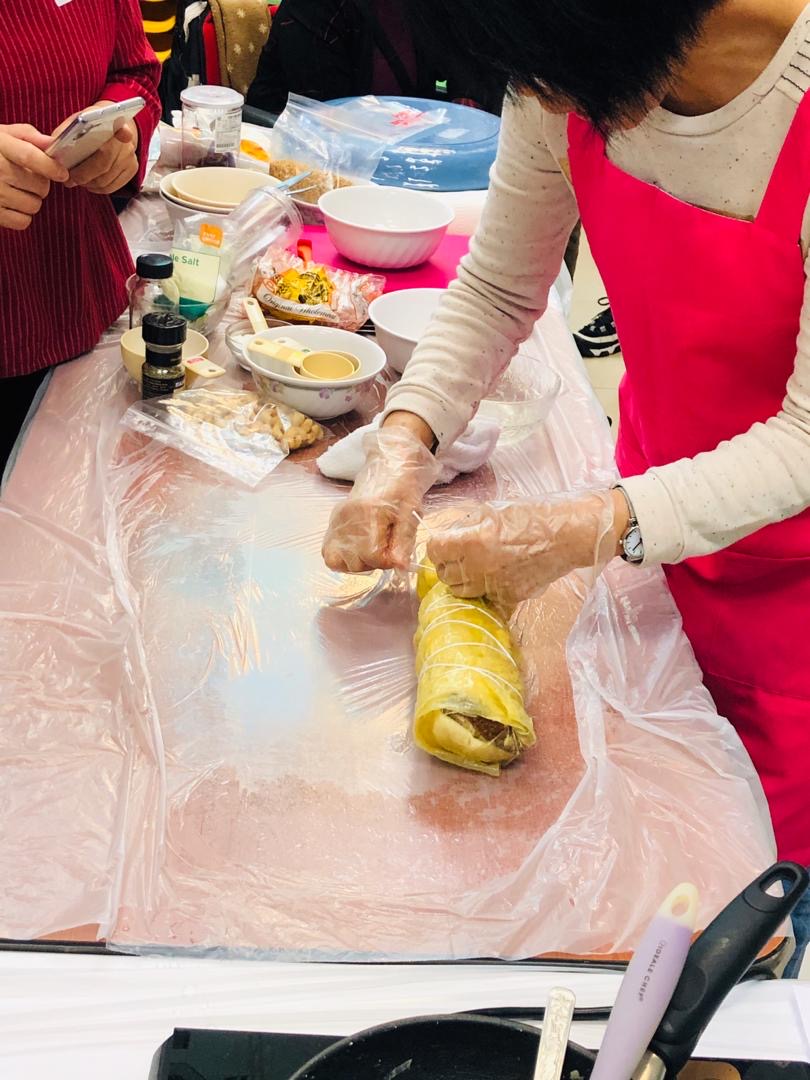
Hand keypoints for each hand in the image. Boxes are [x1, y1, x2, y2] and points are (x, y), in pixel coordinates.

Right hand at [0, 124, 68, 230]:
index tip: (62, 173)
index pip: (29, 156)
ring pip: (34, 205)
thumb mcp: (2, 135)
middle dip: (41, 184)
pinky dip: (22, 215)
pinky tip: (12, 203)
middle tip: (29, 179)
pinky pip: (23, 221)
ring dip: (32, 200)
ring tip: (18, 190)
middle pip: (40, 186)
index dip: (50, 166)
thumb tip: (52, 144)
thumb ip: (28, 136)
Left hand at [56, 101, 138, 194]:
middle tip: (68, 179)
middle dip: (82, 174)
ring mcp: (130, 157)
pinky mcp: (132, 170)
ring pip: (105, 179)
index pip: (121, 127)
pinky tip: (88, 183)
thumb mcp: (75, 123)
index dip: (124, 132)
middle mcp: (125, 141)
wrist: (110, 128)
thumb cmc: (88, 127)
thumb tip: (50, 149)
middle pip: (104, 163)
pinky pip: (112, 187)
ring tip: (76, 180)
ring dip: (88, 183)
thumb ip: (63, 133)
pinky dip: (97, 188)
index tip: (124, 132)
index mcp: (112, 123)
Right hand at [322, 423, 439, 572]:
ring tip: (371, 549)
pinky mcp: (332, 521)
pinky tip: (357, 549)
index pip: (372, 556)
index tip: (396, 553)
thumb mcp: (410, 513)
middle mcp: (347, 518)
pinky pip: (328, 552)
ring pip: (337, 561)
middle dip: (372, 563)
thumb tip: (400, 568)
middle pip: (354, 562)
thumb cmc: (403, 488)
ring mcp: (336, 520)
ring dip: (356, 562)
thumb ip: (404, 541)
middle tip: (385, 548)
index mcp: (369, 514)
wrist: (389, 465)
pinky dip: (341, 557)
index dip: (387, 561)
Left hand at [427, 491, 622, 607]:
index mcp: (473, 542)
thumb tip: (450, 534)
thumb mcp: (494, 509)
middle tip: (457, 551)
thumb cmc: (535, 515)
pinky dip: (484, 586)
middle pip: (444, 574)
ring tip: (473, 564)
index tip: (444, 540)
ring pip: (460, 590)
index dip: (437, 543)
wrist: (570, 534)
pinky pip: (485, 595)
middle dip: (447, 561)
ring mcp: (495, 587)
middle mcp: (480, 569)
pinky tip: (495, 572)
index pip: (434, 550)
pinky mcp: (510, 597)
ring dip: (461, 578)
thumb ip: (466, 524)